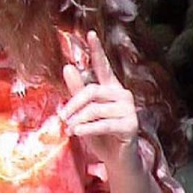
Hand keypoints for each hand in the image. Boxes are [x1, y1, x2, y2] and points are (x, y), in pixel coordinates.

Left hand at [59, 30, 138, 165]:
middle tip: (61, 116)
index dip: (97, 50)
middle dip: (74, 104)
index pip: (103, 66)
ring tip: (69, 128)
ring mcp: (128, 109)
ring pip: (95, 109)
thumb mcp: (84, 112)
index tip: (90, 33)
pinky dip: (87, 128)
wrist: (116, 160)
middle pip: (92, 91)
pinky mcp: (131, 125)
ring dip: (78, 120)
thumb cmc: (99, 133)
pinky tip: (77, 132)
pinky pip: (103, 124)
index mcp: (110, 87)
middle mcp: (122, 94)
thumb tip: (67, 66)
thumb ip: (77, 90)